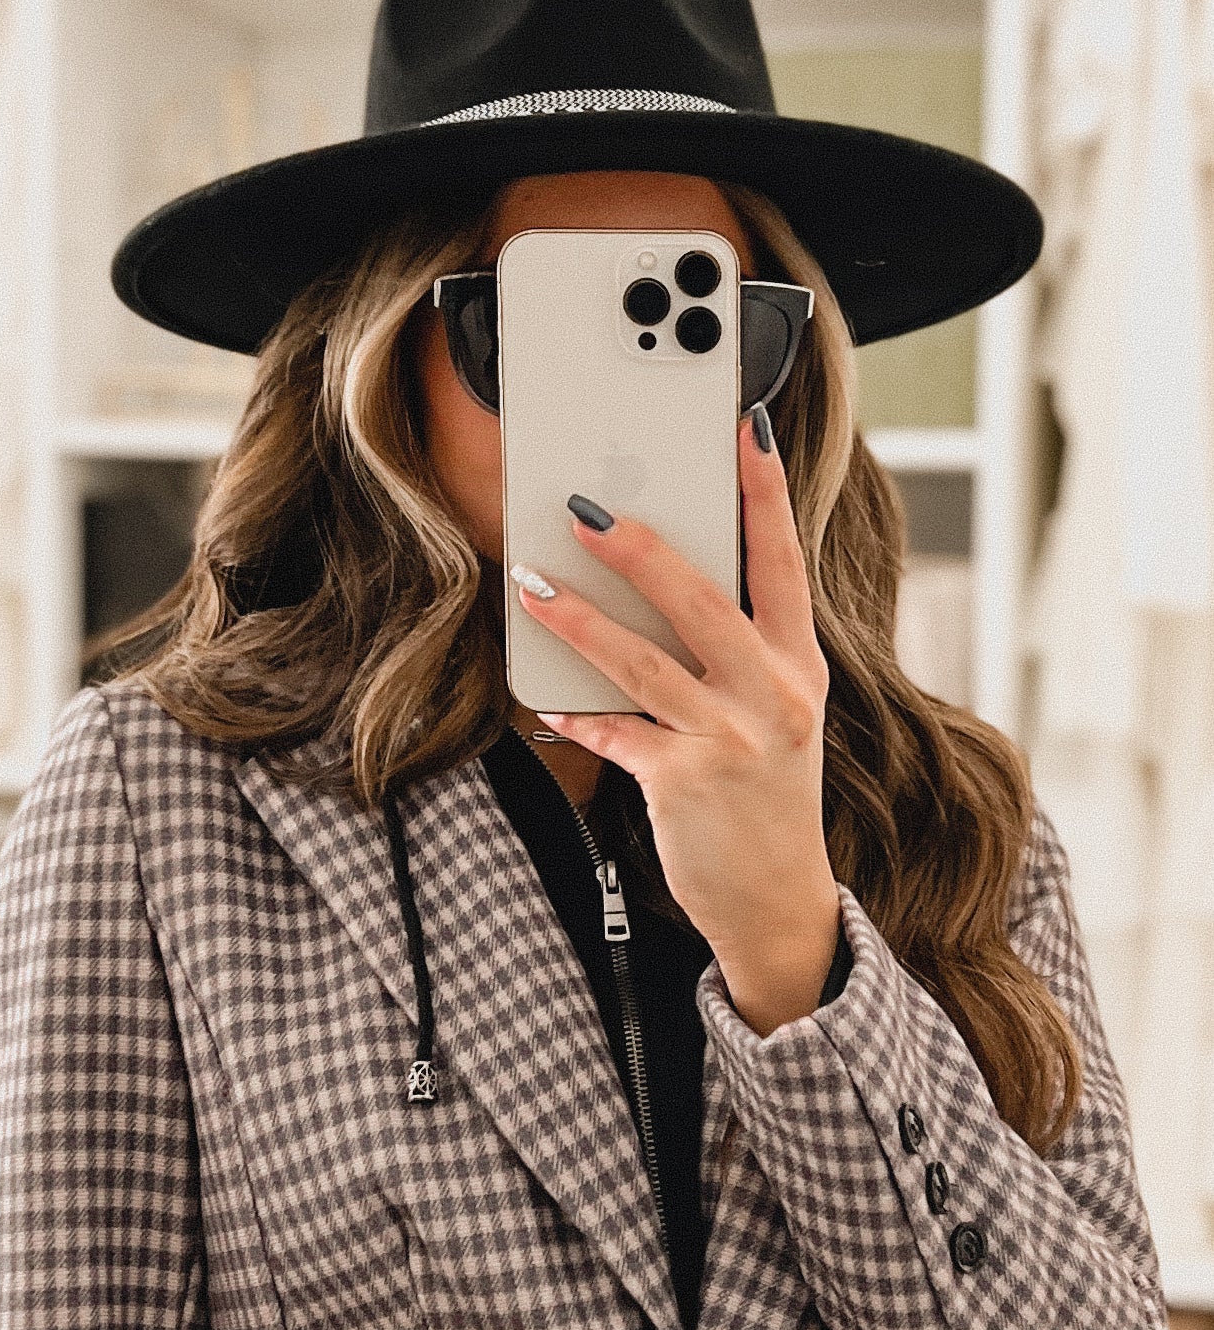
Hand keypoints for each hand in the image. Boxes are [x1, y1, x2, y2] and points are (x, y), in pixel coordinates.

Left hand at [511, 407, 840, 1032]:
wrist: (779, 901)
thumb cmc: (767, 791)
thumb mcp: (778, 711)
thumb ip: (737, 649)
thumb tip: (663, 578)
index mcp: (798, 663)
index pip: (783, 561)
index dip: (764, 491)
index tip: (745, 428)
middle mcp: (774, 694)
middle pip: (702, 602)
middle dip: (641, 550)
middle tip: (586, 509)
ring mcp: (730, 739)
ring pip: (643, 663)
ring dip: (580, 622)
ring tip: (532, 587)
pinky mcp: (683, 782)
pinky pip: (614, 733)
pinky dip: (576, 715)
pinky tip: (545, 702)